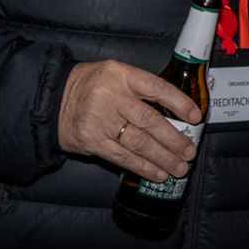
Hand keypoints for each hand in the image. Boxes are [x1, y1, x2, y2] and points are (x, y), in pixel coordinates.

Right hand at [58, 60, 201, 182]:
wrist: (51, 100)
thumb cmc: (91, 87)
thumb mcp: (115, 75)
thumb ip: (140, 89)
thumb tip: (176, 113)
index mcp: (121, 75)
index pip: (157, 88)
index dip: (179, 103)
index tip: (196, 117)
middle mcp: (111, 96)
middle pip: (150, 121)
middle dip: (174, 139)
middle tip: (190, 152)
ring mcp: (100, 120)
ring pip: (139, 143)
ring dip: (163, 158)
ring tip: (180, 167)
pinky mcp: (92, 142)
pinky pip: (123, 157)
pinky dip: (143, 167)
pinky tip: (158, 173)